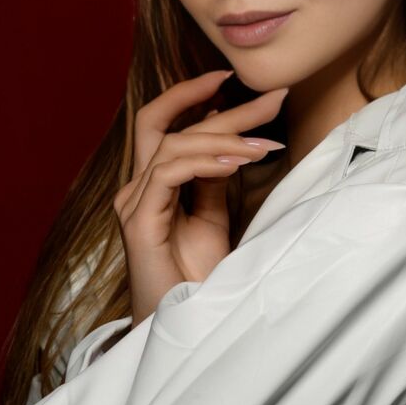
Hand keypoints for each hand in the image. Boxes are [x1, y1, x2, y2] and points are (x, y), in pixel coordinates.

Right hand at [113, 69, 288, 327]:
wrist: (185, 326)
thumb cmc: (197, 278)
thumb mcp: (213, 218)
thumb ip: (214, 179)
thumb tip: (232, 142)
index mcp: (152, 183)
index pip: (165, 124)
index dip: (194, 96)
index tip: (233, 78)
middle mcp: (136, 187)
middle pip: (164, 123)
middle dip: (217, 104)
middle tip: (271, 96)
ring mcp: (133, 204)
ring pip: (171, 145)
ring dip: (224, 138)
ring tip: (266, 144)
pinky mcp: (138, 223)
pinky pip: (168, 175)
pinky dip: (204, 162)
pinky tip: (235, 163)